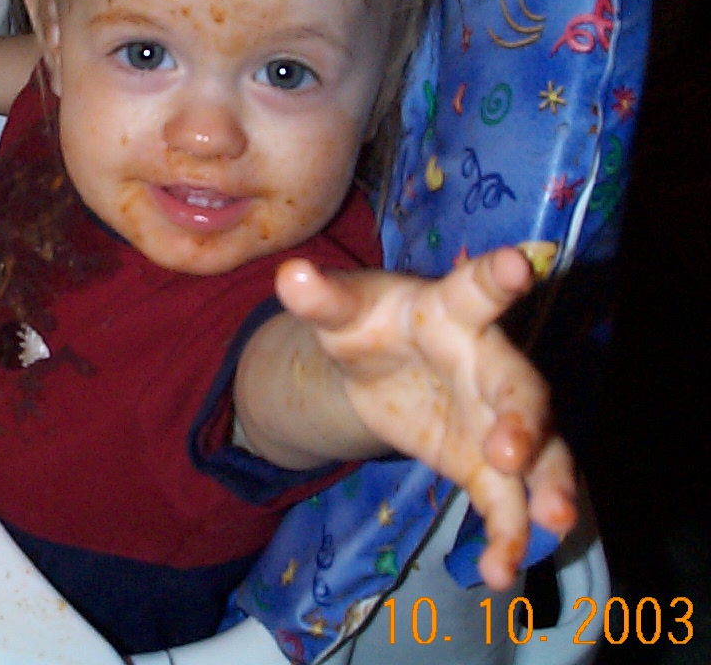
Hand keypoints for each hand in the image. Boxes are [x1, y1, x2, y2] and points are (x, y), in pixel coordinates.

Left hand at [275, 247, 576, 590]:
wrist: (376, 368)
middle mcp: (486, 362)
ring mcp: (494, 417)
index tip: (520, 265)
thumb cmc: (366, 322)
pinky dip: (506, 535)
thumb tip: (287, 275)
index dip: (501, 276)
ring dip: (548, 486)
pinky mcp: (485, 465)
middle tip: (511, 452)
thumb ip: (321, 299)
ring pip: (540, 450)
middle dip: (524, 418)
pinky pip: (506, 501)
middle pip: (519, 387)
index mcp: (450, 311)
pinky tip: (497, 572)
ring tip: (549, 524)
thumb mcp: (340, 311)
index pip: (478, 288)